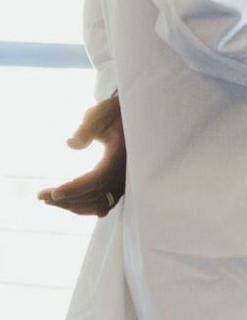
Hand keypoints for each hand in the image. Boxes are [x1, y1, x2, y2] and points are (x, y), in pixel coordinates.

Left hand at [37, 94, 125, 216]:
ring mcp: (124, 181)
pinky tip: (67, 201)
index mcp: (122, 154)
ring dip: (73, 205)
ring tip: (50, 199)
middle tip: (41, 196)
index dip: (77, 188)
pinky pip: (103, 204)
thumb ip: (87, 127)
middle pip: (96, 195)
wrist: (130, 118)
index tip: (54, 193)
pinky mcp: (119, 186)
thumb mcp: (100, 113)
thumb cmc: (113, 113)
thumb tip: (71, 144)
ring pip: (99, 204)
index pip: (99, 178)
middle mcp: (126, 171)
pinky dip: (84, 206)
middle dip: (67, 199)